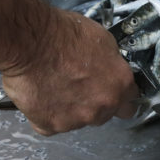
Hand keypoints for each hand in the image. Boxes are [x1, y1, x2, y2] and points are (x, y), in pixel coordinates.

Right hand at [0, 8, 138, 135]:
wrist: (30, 42)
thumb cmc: (62, 35)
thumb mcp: (102, 39)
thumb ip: (111, 62)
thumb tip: (109, 68)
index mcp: (119, 85)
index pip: (130, 100)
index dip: (119, 94)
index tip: (110, 91)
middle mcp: (102, 107)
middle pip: (105, 113)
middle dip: (95, 102)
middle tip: (77, 84)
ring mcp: (77, 119)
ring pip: (78, 120)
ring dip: (70, 108)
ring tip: (55, 84)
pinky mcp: (51, 125)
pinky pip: (51, 124)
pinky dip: (46, 113)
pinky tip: (41, 95)